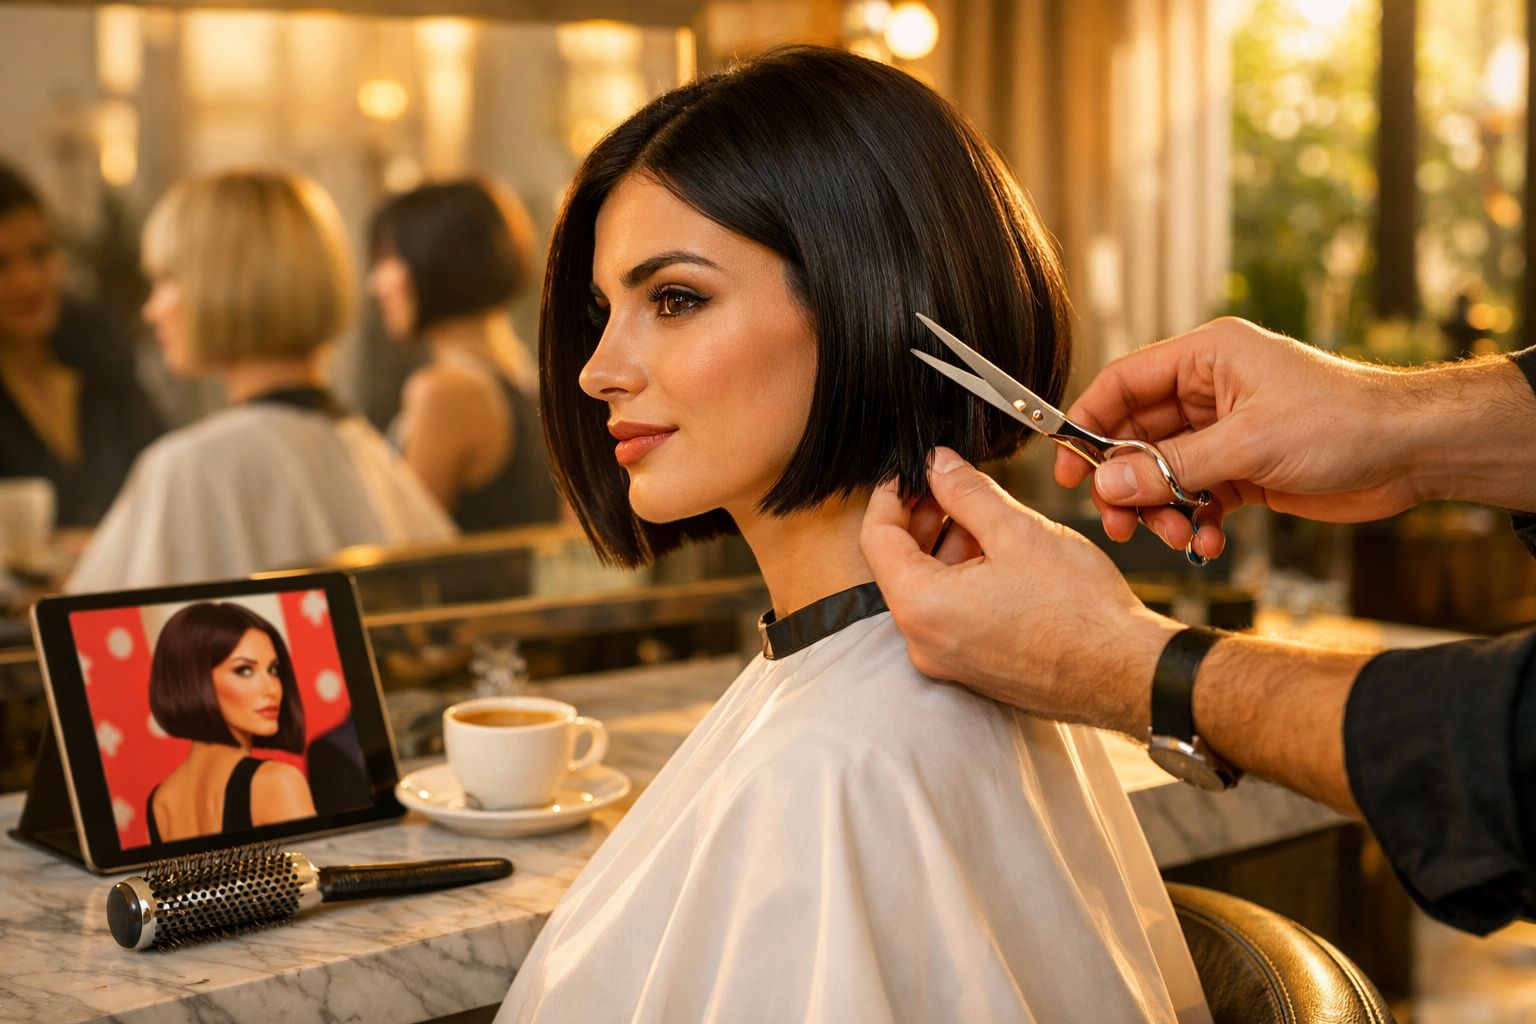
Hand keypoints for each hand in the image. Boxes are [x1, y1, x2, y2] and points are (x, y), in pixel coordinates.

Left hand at [861, 448, 1177, 734]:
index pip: (876, 538)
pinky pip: (953, 616)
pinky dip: (965, 580)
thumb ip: (967, 493)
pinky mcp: (976, 670)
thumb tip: (938, 465)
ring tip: (986, 514)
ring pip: (930, 589)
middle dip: (923, 518)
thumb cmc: (1081, 611)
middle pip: (900, 565)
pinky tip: (1000, 554)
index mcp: (922, 607)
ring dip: (948, 547)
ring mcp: (949, 662)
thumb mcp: (1018, 531)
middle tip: (950, 484)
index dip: (891, 495)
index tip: (912, 471)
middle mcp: (925, 643)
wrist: (1128, 671)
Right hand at [1057, 317, 1431, 558]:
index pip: (1124, 384)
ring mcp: (1226, 430)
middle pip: (1138, 436)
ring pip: (1164, 472)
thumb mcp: (1249, 444)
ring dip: (1162, 509)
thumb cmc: (1344, 422)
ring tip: (1175, 536)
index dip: (1090, 423)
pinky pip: (1197, 495)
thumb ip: (1172, 467)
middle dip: (1127, 483)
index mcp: (1206, 358)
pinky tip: (1209, 541)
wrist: (1412, 453)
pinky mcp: (1244, 467)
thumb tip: (1109, 485)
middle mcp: (1210, 390)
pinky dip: (1196, 521)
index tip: (1070, 469)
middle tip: (1119, 522)